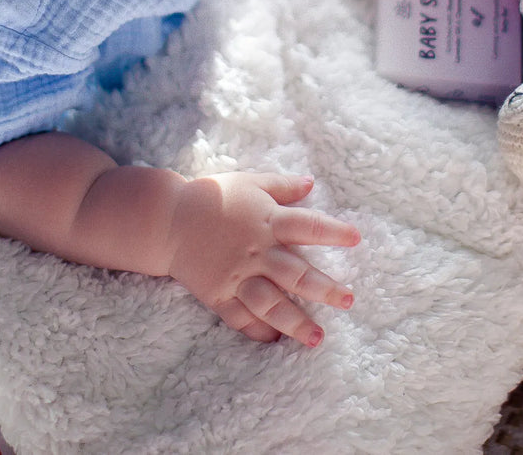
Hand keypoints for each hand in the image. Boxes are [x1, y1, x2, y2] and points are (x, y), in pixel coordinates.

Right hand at [165, 172, 359, 346]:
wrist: (167, 219)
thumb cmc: (212, 196)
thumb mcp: (249, 182)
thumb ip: (282, 186)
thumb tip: (311, 183)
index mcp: (266, 221)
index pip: (307, 226)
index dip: (332, 231)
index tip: (356, 238)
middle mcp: (255, 251)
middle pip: (295, 273)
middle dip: (324, 289)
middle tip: (348, 300)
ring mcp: (236, 276)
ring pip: (270, 303)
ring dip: (295, 322)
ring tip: (317, 338)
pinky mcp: (218, 294)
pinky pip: (239, 316)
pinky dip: (256, 329)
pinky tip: (274, 340)